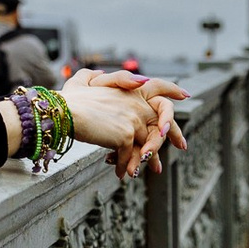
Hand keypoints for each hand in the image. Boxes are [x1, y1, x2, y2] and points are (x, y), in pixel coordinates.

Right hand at [71, 69, 188, 176]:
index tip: (185, 95)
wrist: (63, 113)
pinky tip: (119, 174)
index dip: (172, 89)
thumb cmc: (69, 99)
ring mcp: (133, 120)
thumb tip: (97, 74)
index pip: (158, 85)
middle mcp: (136, 104)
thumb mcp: (82, 82)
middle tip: (182, 146)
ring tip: (138, 171)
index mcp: (130, 90)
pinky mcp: (125, 136)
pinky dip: (123, 167)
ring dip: (142, 160)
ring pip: (146, 144)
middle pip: (162, 121)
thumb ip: (92, 77)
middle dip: (173, 135)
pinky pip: (129, 156)